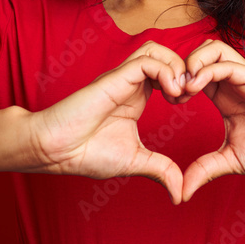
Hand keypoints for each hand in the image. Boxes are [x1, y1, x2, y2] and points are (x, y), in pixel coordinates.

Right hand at [28, 41, 186, 203]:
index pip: (166, 71)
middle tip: (189, 94)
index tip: (187, 103)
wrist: (56, 152)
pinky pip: (147, 60)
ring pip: (156, 50)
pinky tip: (171, 93)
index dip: (184, 81)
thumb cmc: (86, 153)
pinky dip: (166, 71)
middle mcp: (130, 83)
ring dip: (176, 66)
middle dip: (184, 69)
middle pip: (164, 53)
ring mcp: (122, 79)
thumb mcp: (135, 161)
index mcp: (136, 96)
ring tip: (179, 92)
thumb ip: (160, 170)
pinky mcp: (114, 78)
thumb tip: (179, 193)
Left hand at [178, 40, 244, 201]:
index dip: (176, 82)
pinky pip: (227, 63)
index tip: (170, 102)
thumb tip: (182, 192)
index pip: (193, 73)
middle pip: (199, 53)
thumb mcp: (232, 160)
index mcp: (224, 96)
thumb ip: (205, 170)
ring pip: (212, 48)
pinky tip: (197, 88)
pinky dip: (207, 70)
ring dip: (192, 62)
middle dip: (179, 67)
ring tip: (185, 87)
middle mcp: (233, 83)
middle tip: (173, 92)